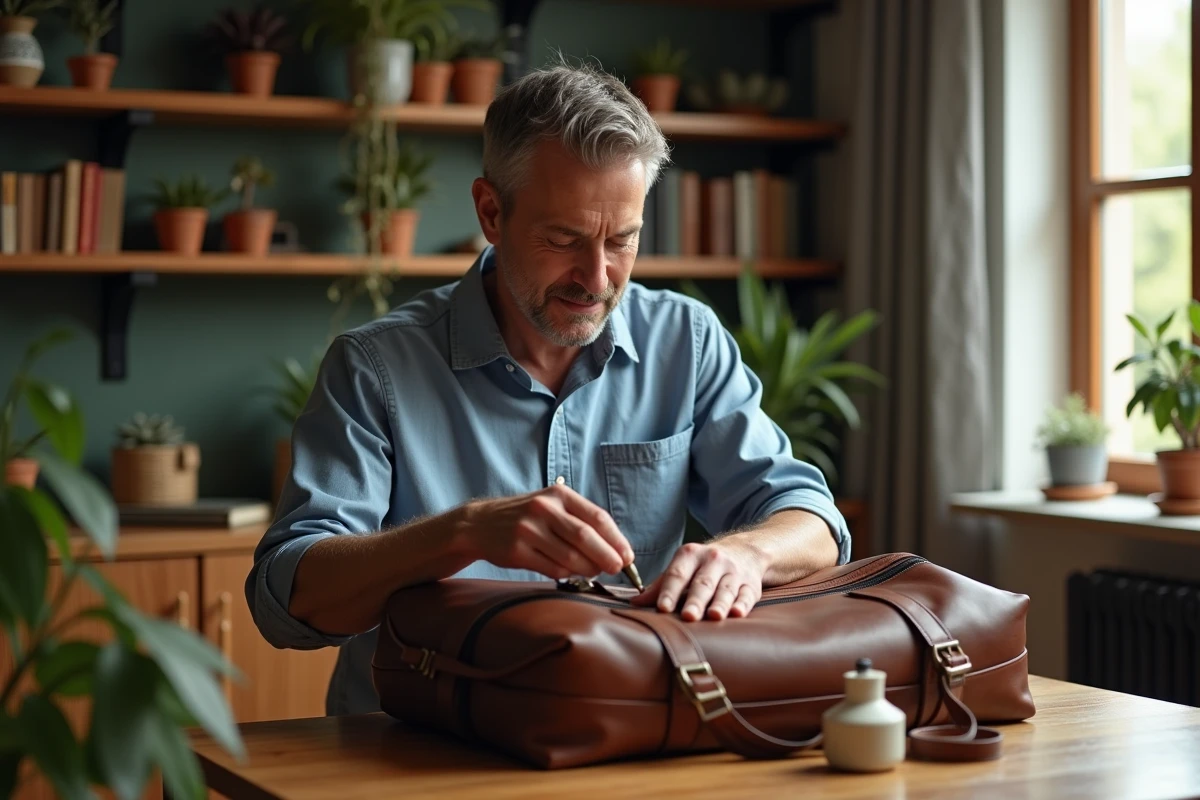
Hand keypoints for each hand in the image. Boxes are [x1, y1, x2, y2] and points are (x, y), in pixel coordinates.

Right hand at [459, 484, 632, 579]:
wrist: (479, 524)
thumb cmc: (526, 517)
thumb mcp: (551, 506)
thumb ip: (579, 521)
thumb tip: (615, 549)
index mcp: (558, 495)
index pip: (597, 517)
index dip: (616, 539)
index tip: (628, 556)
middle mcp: (543, 508)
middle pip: (585, 537)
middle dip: (607, 556)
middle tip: (618, 569)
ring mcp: (528, 529)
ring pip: (569, 556)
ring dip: (588, 569)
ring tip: (595, 572)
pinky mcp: (517, 550)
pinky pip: (551, 568)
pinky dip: (566, 574)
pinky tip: (570, 572)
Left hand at [630, 539, 765, 621]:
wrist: (744, 551)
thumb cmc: (703, 566)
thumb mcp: (682, 567)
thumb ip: (660, 585)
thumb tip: (635, 603)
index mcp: (691, 554)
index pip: (678, 574)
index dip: (669, 591)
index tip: (662, 608)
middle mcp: (713, 560)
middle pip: (702, 583)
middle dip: (695, 600)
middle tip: (688, 616)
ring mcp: (734, 572)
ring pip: (726, 589)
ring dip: (720, 603)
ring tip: (714, 616)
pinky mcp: (751, 584)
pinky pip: (747, 595)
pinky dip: (743, 604)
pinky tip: (737, 613)